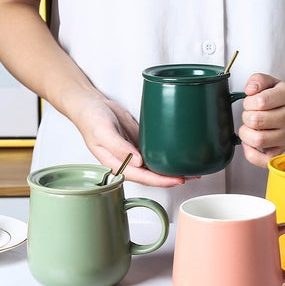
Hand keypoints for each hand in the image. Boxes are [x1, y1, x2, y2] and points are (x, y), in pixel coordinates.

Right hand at [73, 96, 187, 186]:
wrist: (91, 105)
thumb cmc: (91, 119)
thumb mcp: (103, 132)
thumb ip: (119, 148)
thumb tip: (138, 161)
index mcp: (118, 165)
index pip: (143, 177)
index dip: (161, 180)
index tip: (178, 179)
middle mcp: (129, 163)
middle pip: (153, 175)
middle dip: (172, 177)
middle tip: (192, 176)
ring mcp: (136, 154)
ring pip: (157, 166)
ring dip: (173, 168)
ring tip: (193, 169)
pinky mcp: (141, 144)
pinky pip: (156, 153)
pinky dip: (168, 156)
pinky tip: (180, 156)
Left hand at [239, 73, 284, 167]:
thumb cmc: (283, 98)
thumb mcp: (272, 82)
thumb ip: (258, 79)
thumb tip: (249, 89)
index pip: (261, 101)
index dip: (248, 102)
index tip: (250, 102)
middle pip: (257, 121)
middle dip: (246, 116)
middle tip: (249, 115)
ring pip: (259, 140)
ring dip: (245, 134)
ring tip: (249, 128)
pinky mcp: (282, 150)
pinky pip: (264, 160)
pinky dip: (251, 154)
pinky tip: (248, 144)